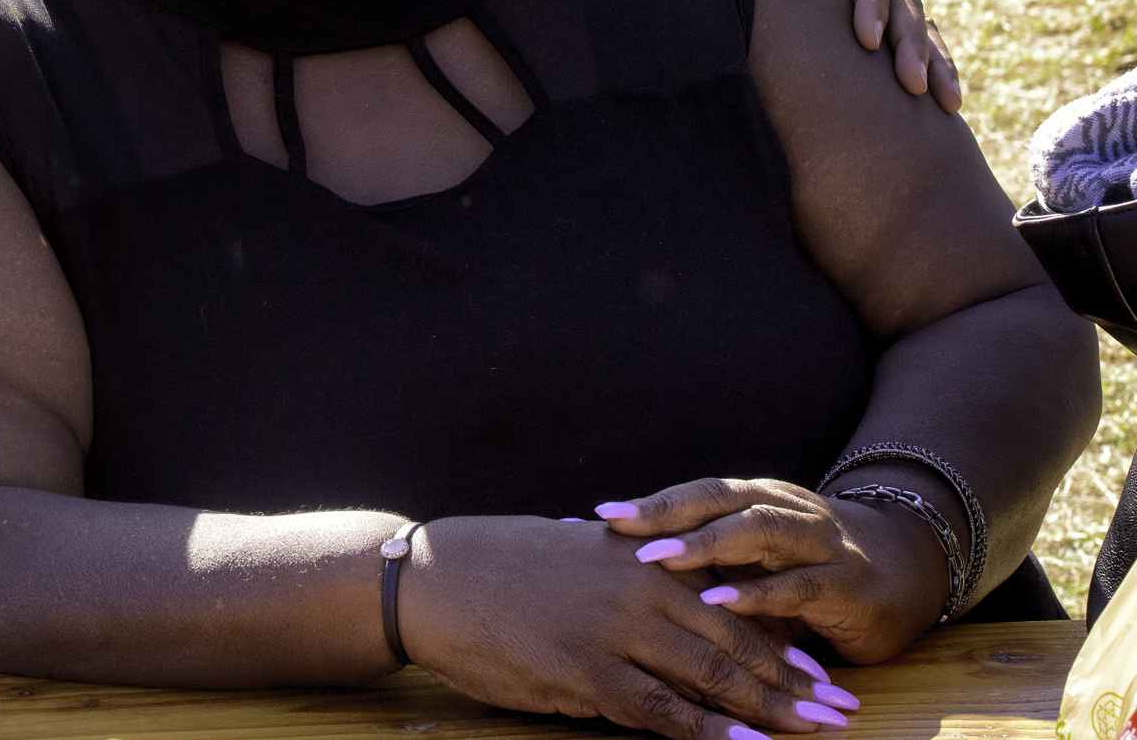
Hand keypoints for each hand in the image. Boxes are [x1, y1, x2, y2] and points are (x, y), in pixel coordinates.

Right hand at [398, 515, 856, 739]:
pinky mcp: (587, 672)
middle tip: (843, 710)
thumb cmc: (496, 565)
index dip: (780, 643)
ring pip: (712, 677)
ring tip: (817, 733)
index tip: (820, 671)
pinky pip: (662, 711)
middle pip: (735, 642)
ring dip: (771, 710)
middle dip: (795, 682)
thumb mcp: (573, 553)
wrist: (433, 578)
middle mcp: (639, 590)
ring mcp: (615, 632)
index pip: (729, 604)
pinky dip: (710, 732)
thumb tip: (662, 587)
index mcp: (639, 558)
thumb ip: (625, 571)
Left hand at [598, 477, 951, 665]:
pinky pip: (797, 584)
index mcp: (759, 499)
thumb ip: (708, 558)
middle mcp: (786, 510)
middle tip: (618, 530)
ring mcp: (820, 543)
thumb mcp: (758, 559)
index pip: (696, 494)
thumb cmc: (809, 567)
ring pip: (758, 532)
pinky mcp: (848, 585)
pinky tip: (721, 602)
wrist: (909, 571)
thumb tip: (624, 565)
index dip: (650, 502)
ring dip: (707, 543)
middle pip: (719, 502)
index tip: (596, 515)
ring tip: (660, 557)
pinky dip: (757, 593)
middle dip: (667, 515)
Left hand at [757, 0, 960, 112]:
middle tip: (912, 86)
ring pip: (917, 23)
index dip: (871, 2)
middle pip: (901, 1)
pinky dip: (934, 66)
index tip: (868, 42)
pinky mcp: (880, 12)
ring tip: (946, 103)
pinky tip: (947, 103)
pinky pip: (916, 38)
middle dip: (909, 45)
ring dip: (932, 61)